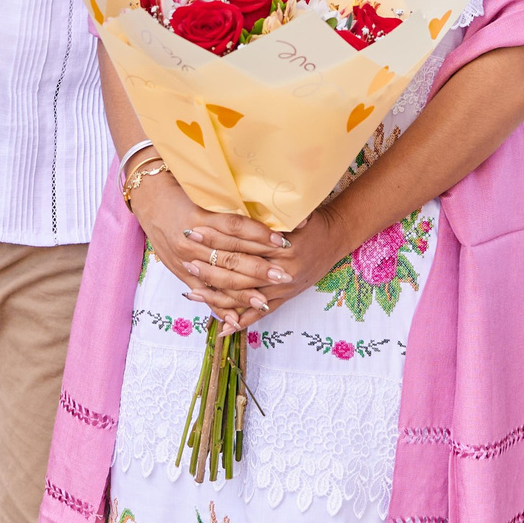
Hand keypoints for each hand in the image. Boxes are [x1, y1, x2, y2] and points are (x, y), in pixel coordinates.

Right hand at [132, 173, 289, 321]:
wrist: (151, 201)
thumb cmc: (184, 196)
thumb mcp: (206, 195)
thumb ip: (233, 206)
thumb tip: (270, 210)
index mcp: (201, 217)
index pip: (236, 228)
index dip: (260, 234)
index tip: (283, 241)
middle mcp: (193, 240)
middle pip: (230, 256)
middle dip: (259, 268)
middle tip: (283, 275)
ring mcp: (186, 259)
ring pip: (218, 278)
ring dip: (243, 292)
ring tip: (264, 301)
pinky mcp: (182, 273)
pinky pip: (204, 293)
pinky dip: (219, 308)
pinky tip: (236, 320)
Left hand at [187, 210, 351, 330]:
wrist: (337, 237)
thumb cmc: (312, 220)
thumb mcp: (293, 212)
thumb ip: (269, 212)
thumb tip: (242, 196)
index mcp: (281, 247)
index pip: (242, 243)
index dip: (217, 237)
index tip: (195, 230)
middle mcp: (282, 271)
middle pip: (239, 272)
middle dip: (211, 268)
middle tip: (186, 261)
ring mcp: (283, 289)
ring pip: (245, 297)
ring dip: (218, 297)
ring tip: (192, 293)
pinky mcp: (285, 299)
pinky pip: (259, 314)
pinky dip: (241, 321)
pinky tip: (222, 327)